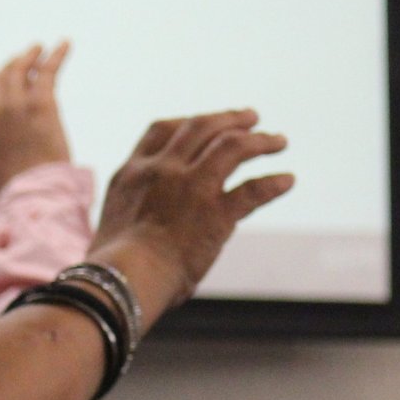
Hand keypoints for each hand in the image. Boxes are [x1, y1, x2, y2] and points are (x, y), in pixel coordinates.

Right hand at [0, 42, 71, 223]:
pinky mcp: (42, 107)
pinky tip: (65, 45)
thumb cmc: (8, 212)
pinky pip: (47, 73)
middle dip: (8, 69)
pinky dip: (56, 56)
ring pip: (19, 72)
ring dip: (29, 58)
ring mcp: (16, 109)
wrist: (33, 206)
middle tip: (22, 61)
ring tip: (40, 49)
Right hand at [88, 111, 291, 317]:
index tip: (205, 123)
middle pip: (200, 126)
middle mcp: (162, 170)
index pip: (161, 130)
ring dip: (259, 140)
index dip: (187, 122)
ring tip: (277, 140)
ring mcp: (191, 187)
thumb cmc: (112, 271)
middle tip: (250, 118)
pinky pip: (253, 189)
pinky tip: (287, 181)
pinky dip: (273, 183)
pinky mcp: (215, 213)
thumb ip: (133, 216)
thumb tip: (145, 234)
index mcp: (133, 173)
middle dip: (229, 118)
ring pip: (232, 145)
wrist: (119, 281)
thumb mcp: (113, 227)